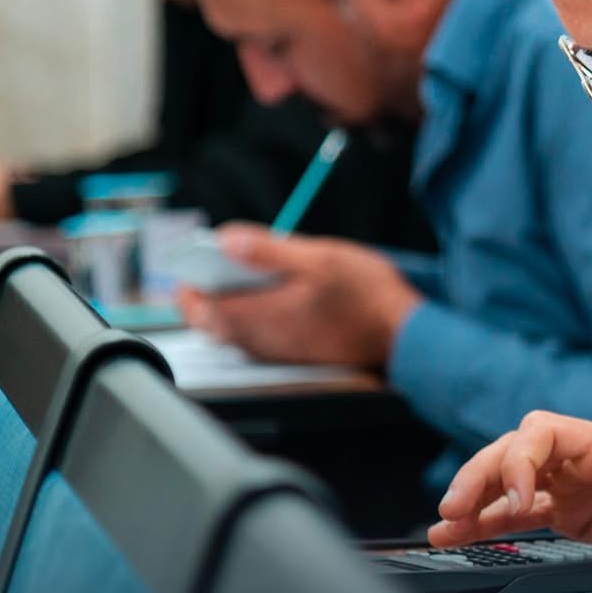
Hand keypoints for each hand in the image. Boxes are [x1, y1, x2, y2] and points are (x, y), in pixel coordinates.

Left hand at [175, 224, 423, 368]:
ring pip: (233, 332)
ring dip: (229, 306)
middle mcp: (261, 341)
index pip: (200, 308)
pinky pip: (256, 337)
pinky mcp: (294, 354)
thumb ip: (267, 250)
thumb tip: (226, 238)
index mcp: (259, 316)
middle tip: (214, 268)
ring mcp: (277, 351)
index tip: (191, 263)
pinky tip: (274, 296)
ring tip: (243, 276)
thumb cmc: (365, 295)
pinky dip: (252, 316)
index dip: (189, 285)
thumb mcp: (318, 257)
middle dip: (205, 295)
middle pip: (211, 323)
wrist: (403, 335)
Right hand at [429, 412, 591, 592]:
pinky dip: (487, 522)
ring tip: (444, 525)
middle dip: (481, 475)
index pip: (544, 433)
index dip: (520, 459)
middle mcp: (583, 463)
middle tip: (454, 508)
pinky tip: (459, 535)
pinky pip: (516, 514)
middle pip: (515, 452)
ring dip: (475, 500)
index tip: (517, 499)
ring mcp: (571, 489)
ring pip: (508, 481)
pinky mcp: (567, 517)